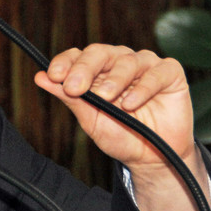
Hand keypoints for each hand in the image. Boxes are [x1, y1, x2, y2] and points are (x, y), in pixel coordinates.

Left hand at [34, 44, 194, 167]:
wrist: (151, 157)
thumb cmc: (120, 135)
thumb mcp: (90, 119)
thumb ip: (68, 97)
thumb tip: (40, 77)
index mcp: (97, 71)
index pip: (77, 56)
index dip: (64, 62)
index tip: (54, 76)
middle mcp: (119, 63)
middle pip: (99, 53)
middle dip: (84, 68)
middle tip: (74, 87)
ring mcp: (145, 66)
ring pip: (127, 60)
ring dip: (114, 79)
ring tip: (106, 98)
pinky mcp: (170, 74)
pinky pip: (157, 72)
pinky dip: (143, 86)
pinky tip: (131, 102)